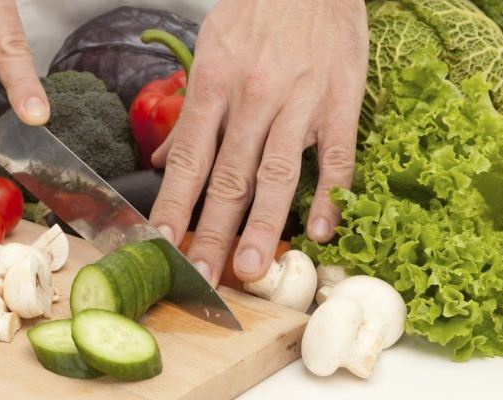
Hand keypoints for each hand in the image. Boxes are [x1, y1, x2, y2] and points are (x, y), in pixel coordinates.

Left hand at [149, 0, 367, 284]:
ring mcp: (301, 102)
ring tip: (253, 267)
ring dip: (266, 225)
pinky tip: (322, 231)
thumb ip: (190, 110)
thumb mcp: (212, 49)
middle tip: (203, 275)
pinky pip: (338, 156)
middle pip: (231, 176)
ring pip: (280, 174)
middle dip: (214, 231)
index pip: (190, 157)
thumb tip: (160, 158)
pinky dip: (331, 196)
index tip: (163, 242)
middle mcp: (256, 97)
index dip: (174, 204)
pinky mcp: (343, 101)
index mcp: (217, 83)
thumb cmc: (259, 10)